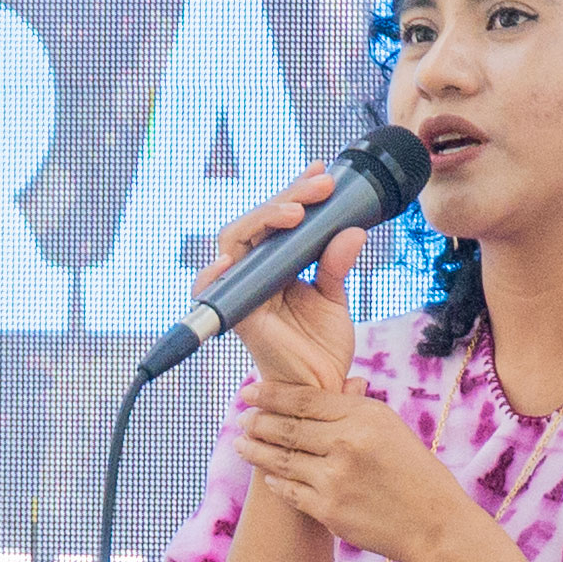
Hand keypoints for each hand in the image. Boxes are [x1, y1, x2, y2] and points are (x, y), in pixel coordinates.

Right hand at [201, 167, 358, 399]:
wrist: (319, 387)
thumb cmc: (320, 347)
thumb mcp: (334, 298)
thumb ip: (336, 263)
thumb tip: (353, 229)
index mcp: (277, 264)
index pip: (280, 219)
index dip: (296, 192)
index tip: (323, 174)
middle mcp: (255, 272)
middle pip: (258, 223)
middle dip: (288, 198)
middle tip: (321, 186)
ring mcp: (242, 290)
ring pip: (235, 241)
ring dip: (263, 220)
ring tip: (296, 212)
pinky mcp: (236, 314)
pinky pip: (209, 289)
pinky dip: (212, 274)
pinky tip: (228, 258)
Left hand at [238, 362, 470, 561]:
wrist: (435, 525)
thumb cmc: (416, 474)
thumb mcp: (392, 429)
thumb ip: (356, 410)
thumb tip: (327, 389)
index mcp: (364, 417)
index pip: (304, 399)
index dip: (270, 394)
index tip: (247, 391)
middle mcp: (347, 444)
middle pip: (287, 427)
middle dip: (257, 422)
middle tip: (241, 419)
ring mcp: (335, 479)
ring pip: (282, 460)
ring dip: (256, 451)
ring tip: (240, 444)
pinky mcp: (329, 510)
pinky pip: (290, 492)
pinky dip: (276, 482)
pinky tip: (268, 477)